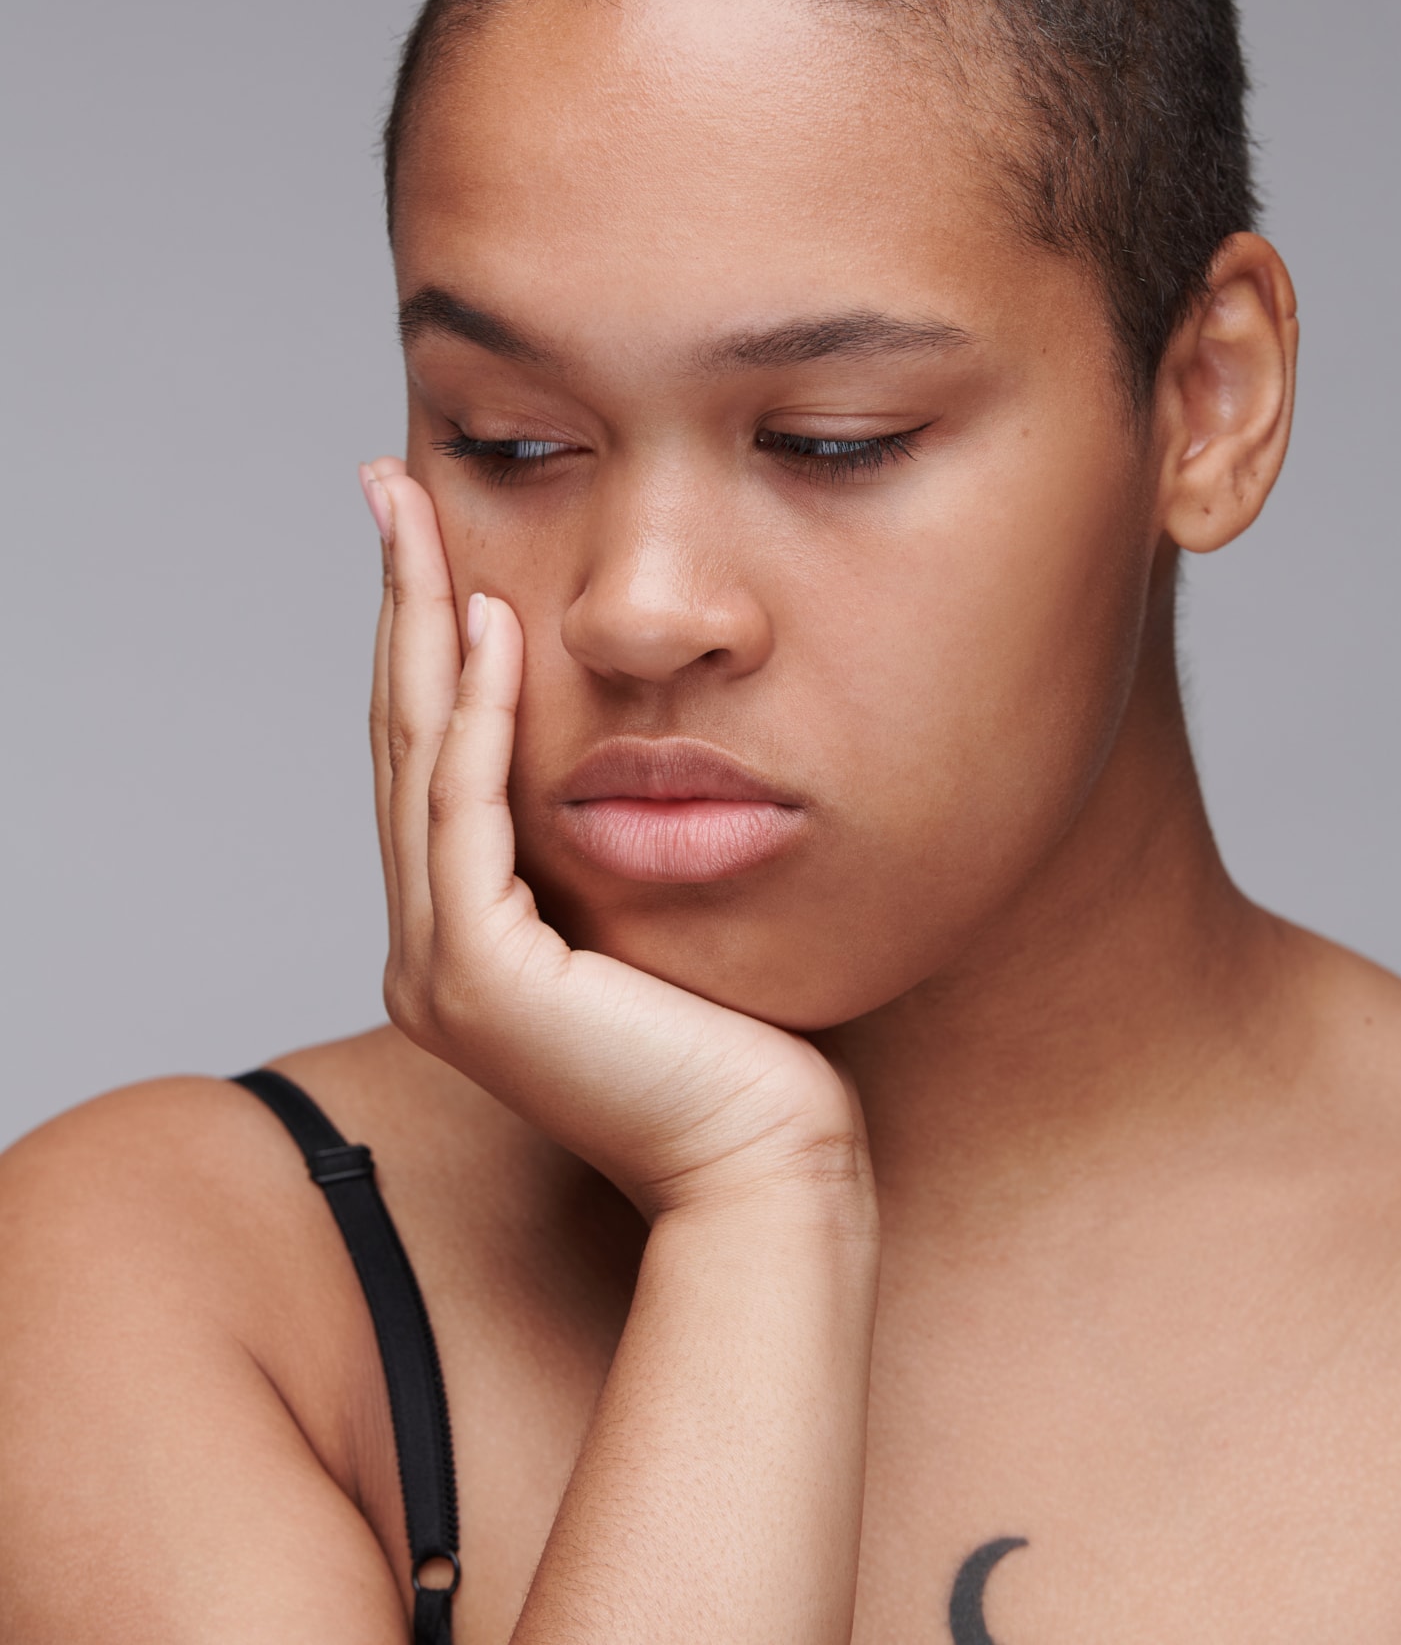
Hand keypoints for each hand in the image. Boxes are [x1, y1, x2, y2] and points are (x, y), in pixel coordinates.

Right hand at [361, 459, 866, 1219]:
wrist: (768, 1160)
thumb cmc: (741, 1042)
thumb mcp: (657, 910)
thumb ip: (610, 841)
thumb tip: (626, 741)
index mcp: (465, 936)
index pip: (432, 756)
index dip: (421, 639)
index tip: (430, 531)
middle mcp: (428, 949)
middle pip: (401, 736)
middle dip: (394, 602)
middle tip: (387, 484)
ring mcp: (438, 968)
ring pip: (414, 756)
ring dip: (413, 623)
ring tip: (415, 512)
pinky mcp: (478, 979)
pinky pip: (466, 812)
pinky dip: (469, 712)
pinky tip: (483, 620)